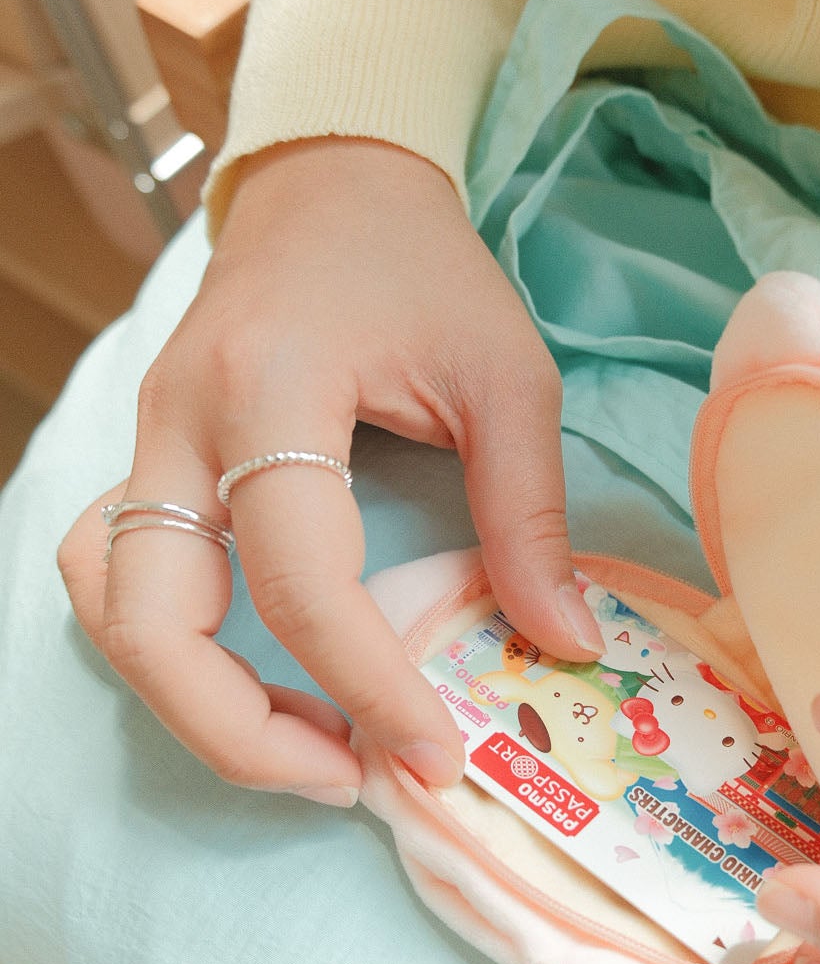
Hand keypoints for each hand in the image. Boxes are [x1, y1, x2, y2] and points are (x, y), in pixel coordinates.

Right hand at [58, 137, 601, 805]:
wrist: (330, 186)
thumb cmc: (423, 270)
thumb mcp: (509, 377)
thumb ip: (531, 515)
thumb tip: (566, 647)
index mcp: (273, 389)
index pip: (298, 579)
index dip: (366, 685)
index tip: (437, 754)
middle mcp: (180, 424)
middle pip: (147, 622)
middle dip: (239, 733)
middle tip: (349, 777)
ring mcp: (144, 443)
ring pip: (110, 611)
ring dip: (194, 704)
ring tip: (309, 745)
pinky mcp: (145, 462)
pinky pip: (116, 581)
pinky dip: (173, 653)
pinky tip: (258, 680)